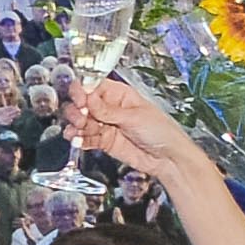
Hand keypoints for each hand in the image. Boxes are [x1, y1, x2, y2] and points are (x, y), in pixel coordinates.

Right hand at [61, 70, 194, 172]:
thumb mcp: (135, 117)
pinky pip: (85, 138)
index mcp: (119, 94)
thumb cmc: (162, 131)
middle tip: (80, 117)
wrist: (168, 159)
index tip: (79, 99)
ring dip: (76, 124)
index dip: (82, 91)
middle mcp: (109, 108)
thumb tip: (88, 98)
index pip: (93, 86)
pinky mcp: (104, 141)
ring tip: (79, 129)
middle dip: (77, 110)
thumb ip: (108, 110)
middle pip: (83, 103)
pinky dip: (79, 139)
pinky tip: (77, 139)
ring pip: (81, 121)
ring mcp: (105, 124)